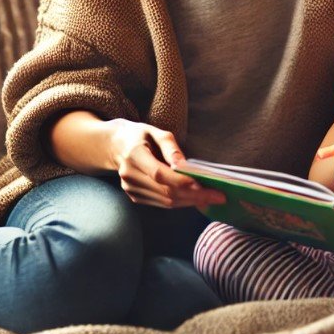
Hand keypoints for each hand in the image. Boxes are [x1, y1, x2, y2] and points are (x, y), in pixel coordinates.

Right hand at [109, 118, 225, 209]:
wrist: (115, 146)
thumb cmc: (140, 135)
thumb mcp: (155, 131)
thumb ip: (170, 147)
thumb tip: (184, 165)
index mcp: (134, 155)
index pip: (160, 174)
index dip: (183, 182)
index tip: (205, 185)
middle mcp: (130, 175)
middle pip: (166, 192)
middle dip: (194, 196)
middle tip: (218, 196)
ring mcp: (130, 189)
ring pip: (165, 201)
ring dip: (190, 201)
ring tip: (212, 199)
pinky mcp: (134, 196)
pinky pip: (161, 202)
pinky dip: (180, 201)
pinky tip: (195, 198)